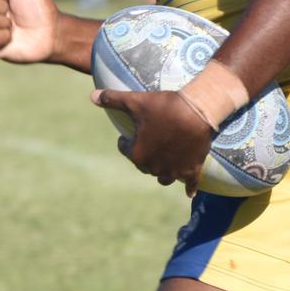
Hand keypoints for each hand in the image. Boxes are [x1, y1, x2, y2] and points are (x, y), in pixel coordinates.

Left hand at [92, 88, 212, 194]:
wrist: (196, 111)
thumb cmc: (165, 107)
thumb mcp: (136, 101)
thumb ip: (114, 100)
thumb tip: (92, 96)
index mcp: (138, 154)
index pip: (125, 150)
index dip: (126, 141)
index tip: (130, 134)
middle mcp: (154, 168)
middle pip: (144, 165)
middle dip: (144, 155)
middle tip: (149, 141)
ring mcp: (174, 171)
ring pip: (164, 177)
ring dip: (162, 171)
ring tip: (164, 161)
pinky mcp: (192, 170)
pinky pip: (190, 184)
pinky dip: (189, 188)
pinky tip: (189, 193)